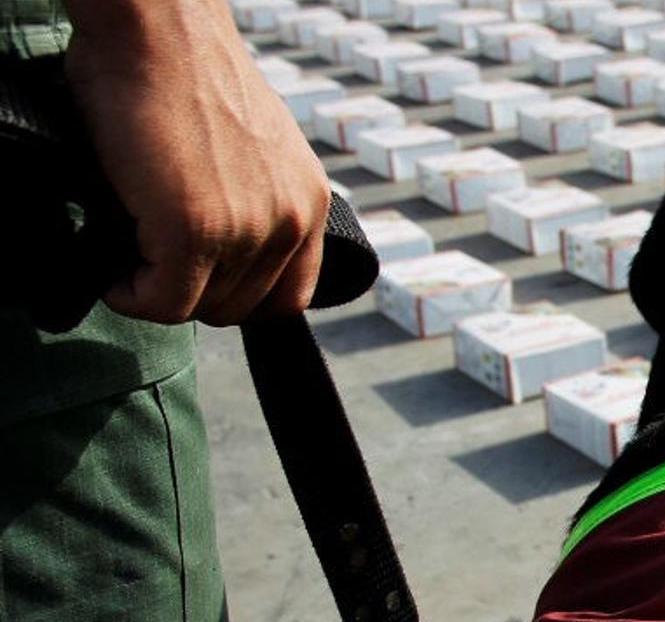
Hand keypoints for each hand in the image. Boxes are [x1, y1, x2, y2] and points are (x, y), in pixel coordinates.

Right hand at [64, 0, 331, 325]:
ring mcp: (248, 228)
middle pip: (241, 305)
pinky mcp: (194, 230)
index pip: (289, 295)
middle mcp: (292, 219)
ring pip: (203, 306)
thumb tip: (215, 253)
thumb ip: (249, 201)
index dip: (237, 298)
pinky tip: (113, 275)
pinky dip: (132, 297)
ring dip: (158, 292)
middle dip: (189, 293)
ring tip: (127, 260)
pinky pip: (165, 302)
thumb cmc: (182, 77)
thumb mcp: (248, 152)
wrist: (158, 31)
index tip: (197, 282)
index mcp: (309, 200)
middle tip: (148, 265)